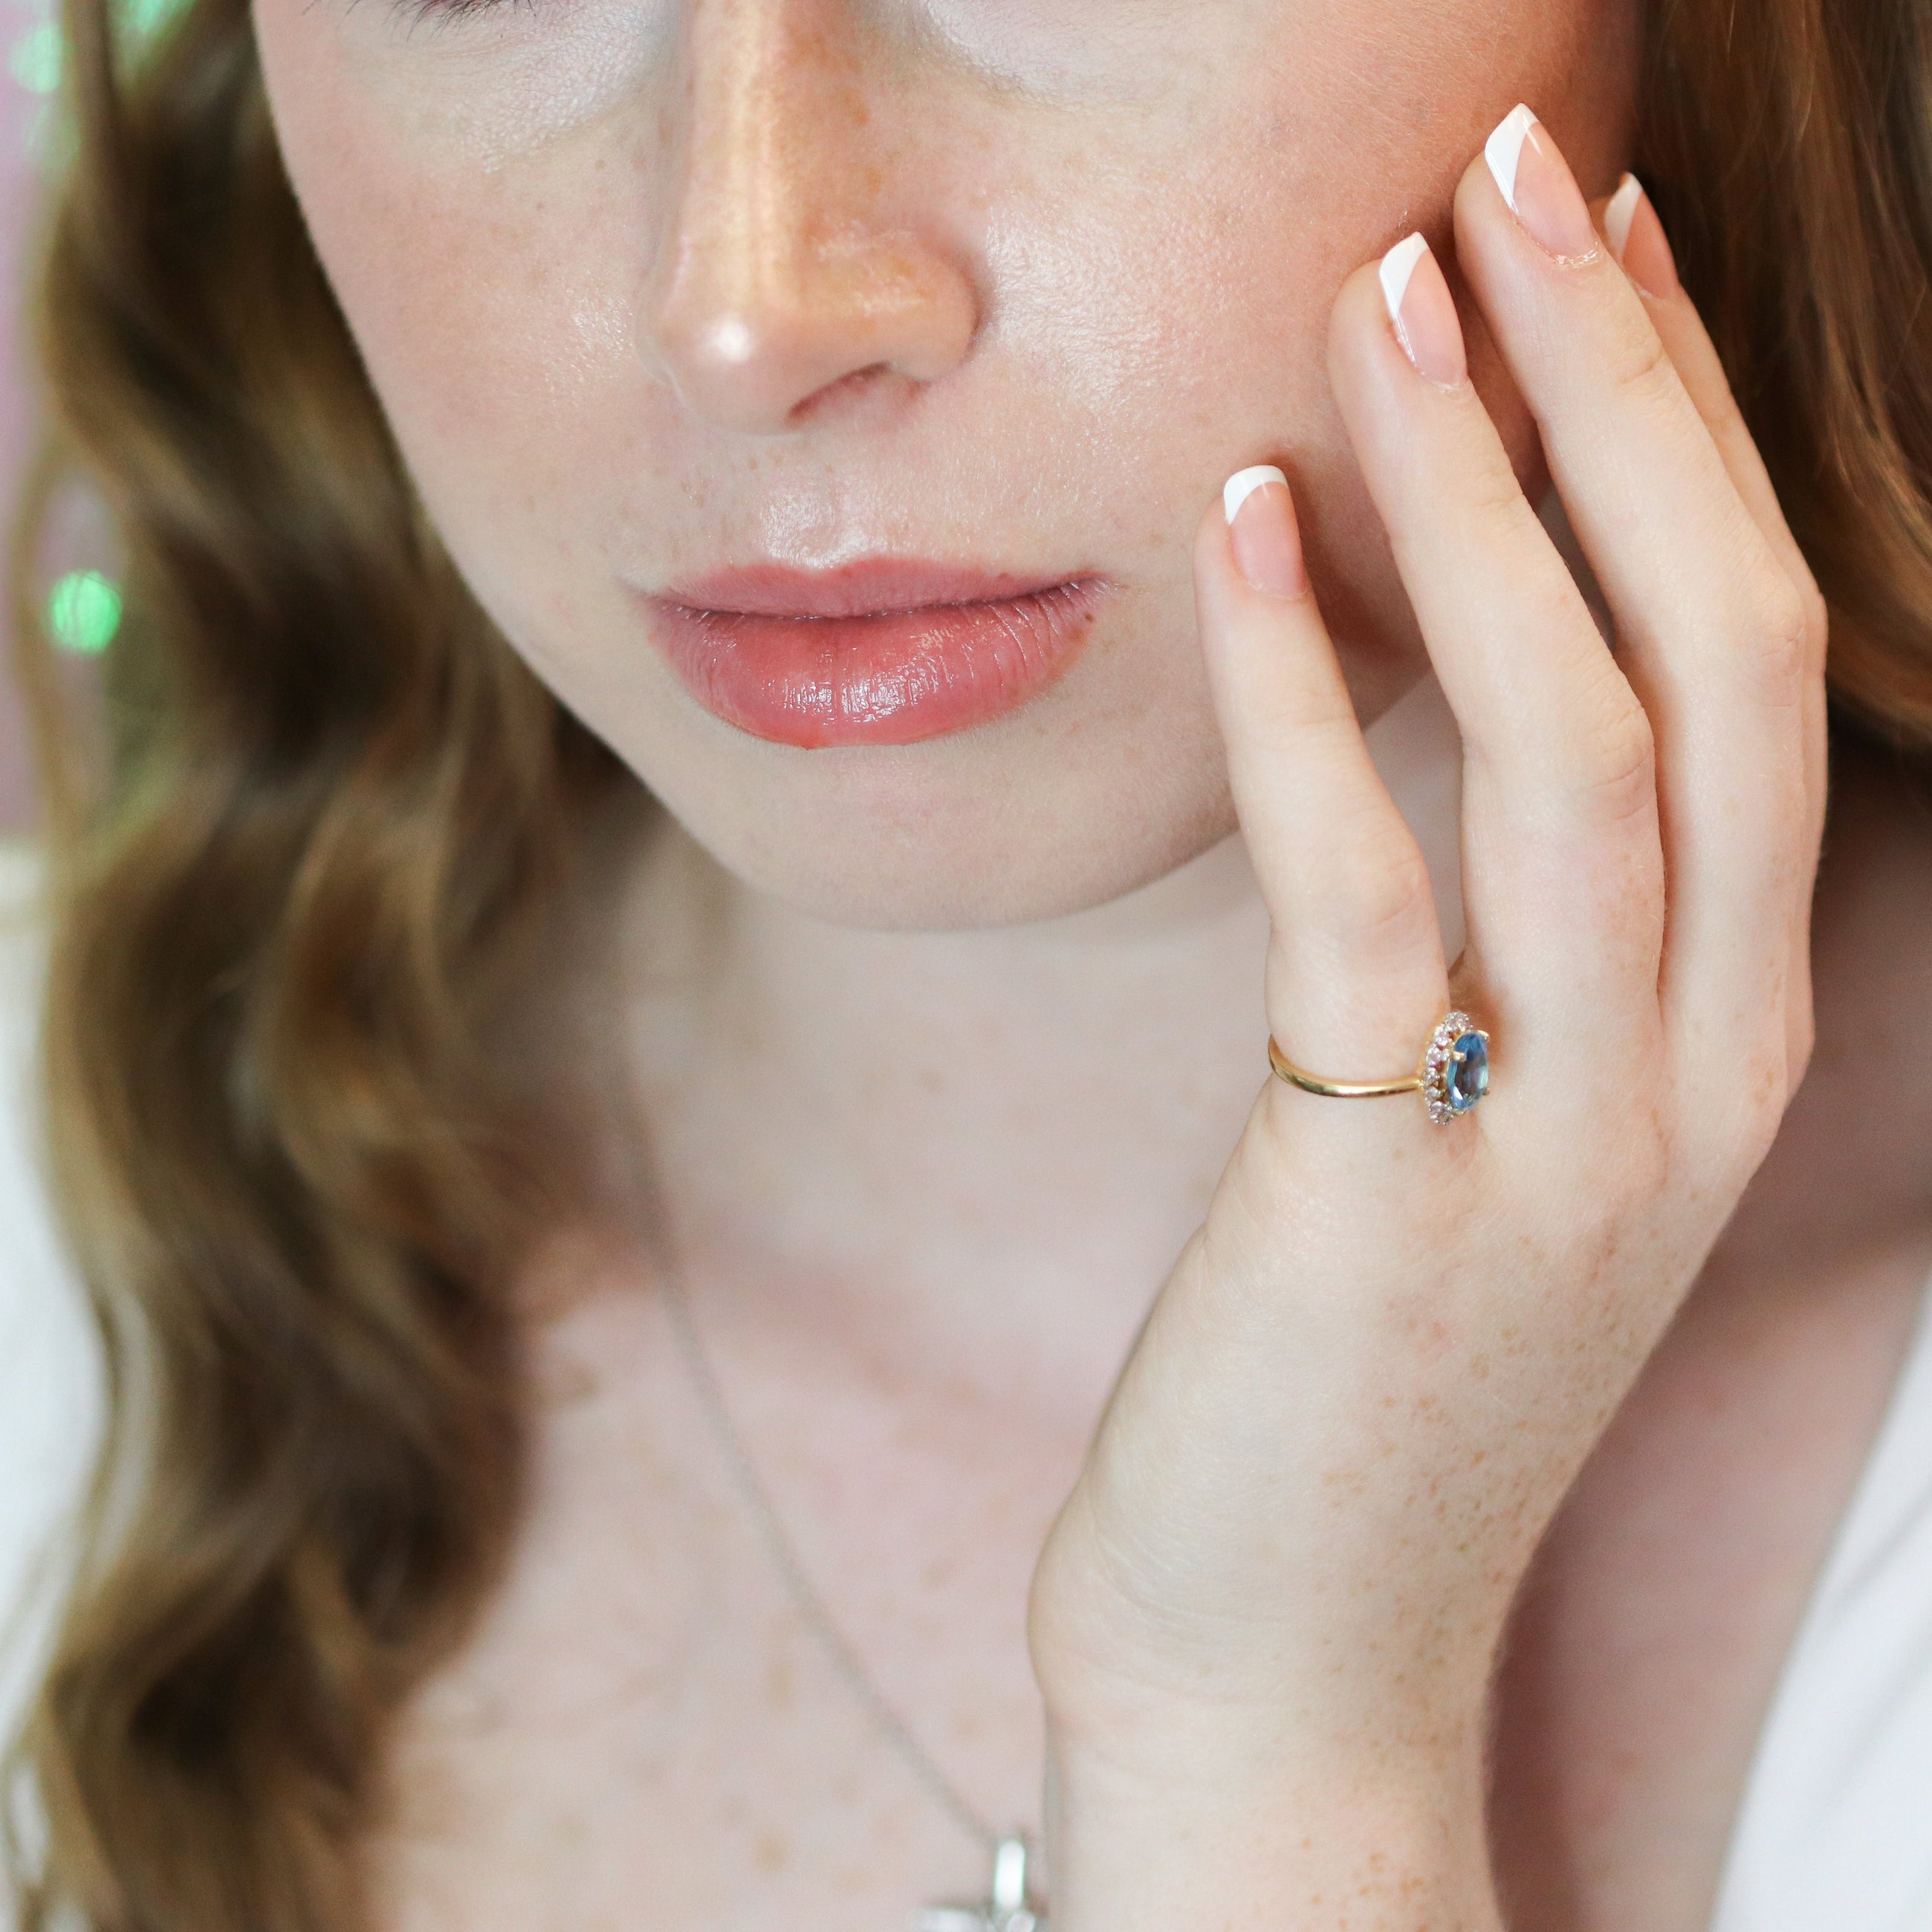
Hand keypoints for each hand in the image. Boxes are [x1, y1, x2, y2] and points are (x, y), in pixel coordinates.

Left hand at [1026, 110, 1826, 1929]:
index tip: (1592, 256)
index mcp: (1718, 1029)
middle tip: (1515, 179)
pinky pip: (1363, 888)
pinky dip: (1310, 690)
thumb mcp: (1464, 1123)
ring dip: (1490, 487)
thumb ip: (1487, 929)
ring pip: (1573, 740)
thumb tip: (1411, 686)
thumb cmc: (1350, 1366)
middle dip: (1622, 395)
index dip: (1687, 436)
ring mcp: (1561, 1137)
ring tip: (1390, 284)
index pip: (1746, 665)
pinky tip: (1254, 522)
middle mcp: (1688, 1064)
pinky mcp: (1385, 1189)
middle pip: (1703, 654)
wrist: (1287, 1647)